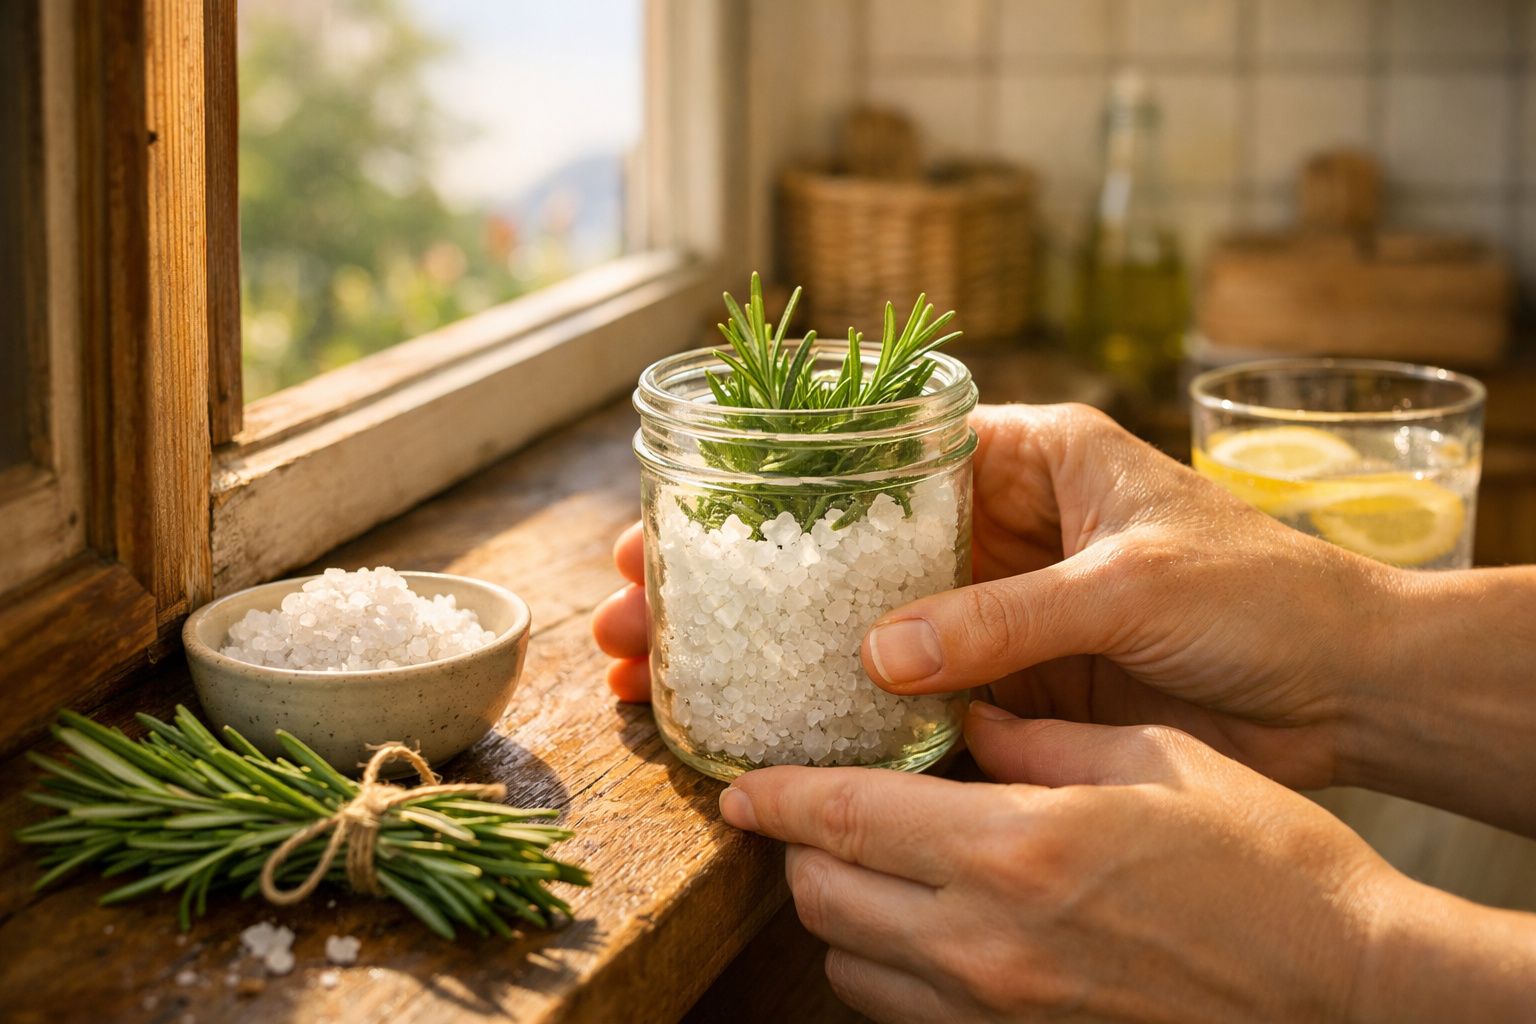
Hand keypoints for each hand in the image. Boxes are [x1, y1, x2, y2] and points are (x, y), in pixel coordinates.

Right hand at [593, 403, 1400, 787]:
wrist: (1347, 687)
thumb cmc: (1267, 592)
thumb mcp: (1135, 584)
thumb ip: (1008, 617)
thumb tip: (879, 655)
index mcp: (1026, 456)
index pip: (873, 452)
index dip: (773, 482)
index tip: (684, 513)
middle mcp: (993, 526)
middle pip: (837, 543)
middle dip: (735, 572)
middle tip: (634, 600)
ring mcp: (991, 608)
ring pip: (854, 620)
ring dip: (764, 644)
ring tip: (657, 668)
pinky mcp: (1007, 681)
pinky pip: (907, 691)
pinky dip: (838, 708)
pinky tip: (760, 725)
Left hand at [720, 706, 1401, 1022]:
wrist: (1349, 993)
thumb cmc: (1270, 864)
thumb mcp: (1157, 760)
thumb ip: (1040, 737)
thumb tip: (971, 721)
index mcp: (1016, 848)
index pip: (843, 820)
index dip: (776, 800)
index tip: (741, 787)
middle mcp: (987, 942)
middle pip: (822, 899)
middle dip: (798, 854)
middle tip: (812, 816)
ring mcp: (1000, 1012)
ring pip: (849, 969)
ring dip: (840, 916)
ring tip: (872, 872)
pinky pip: (907, 1017)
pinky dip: (890, 973)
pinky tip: (929, 932)